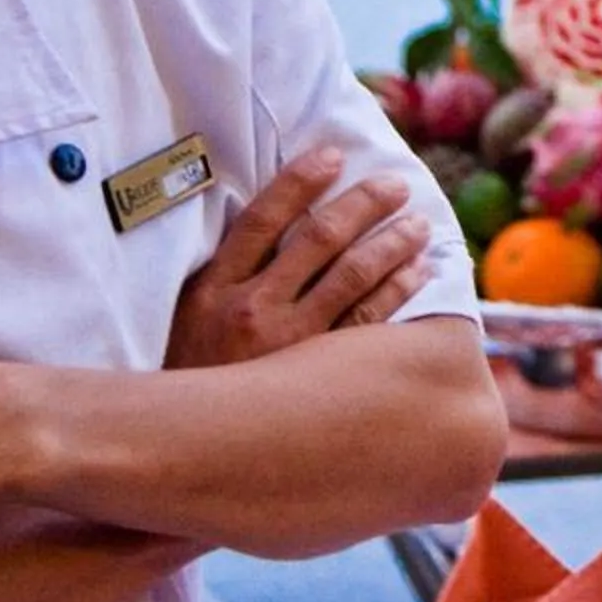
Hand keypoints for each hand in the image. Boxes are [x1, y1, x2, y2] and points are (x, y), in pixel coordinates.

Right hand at [165, 148, 433, 370]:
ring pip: (352, 277)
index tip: (335, 155)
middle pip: (318, 239)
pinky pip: (368, 324)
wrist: (183, 447)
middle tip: (396, 185)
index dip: (301, 181)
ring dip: (391, 243)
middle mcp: (252, 309)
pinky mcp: (317, 377)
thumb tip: (270, 217)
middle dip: (363, 204)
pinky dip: (398, 292)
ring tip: (418, 224)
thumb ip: (223, 270)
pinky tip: (418, 273)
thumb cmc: (189, 373)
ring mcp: (288, 345)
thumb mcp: (188, 314)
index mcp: (214, 287)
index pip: (263, 218)